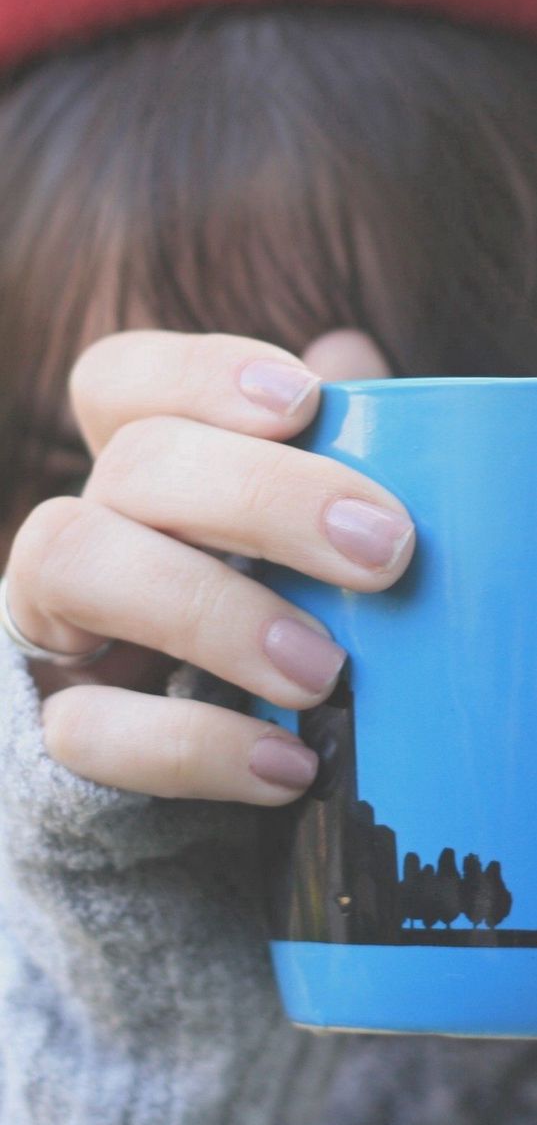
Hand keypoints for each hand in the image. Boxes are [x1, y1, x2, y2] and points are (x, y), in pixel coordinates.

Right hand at [4, 330, 413, 804]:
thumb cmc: (295, 609)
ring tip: (324, 671)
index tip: (305, 400)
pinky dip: (192, 746)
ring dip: (207, 611)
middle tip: (381, 550)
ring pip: (68, 565)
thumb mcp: (322, 530)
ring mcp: (60, 627)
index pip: (122, 380)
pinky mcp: (61, 731)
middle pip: (130, 465)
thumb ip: (340, 450)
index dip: (199, 374)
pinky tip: (289, 765)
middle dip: (258, 496)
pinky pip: (88, 729)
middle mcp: (89, 527)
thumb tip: (352, 359)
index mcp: (146, 468)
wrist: (248, 745)